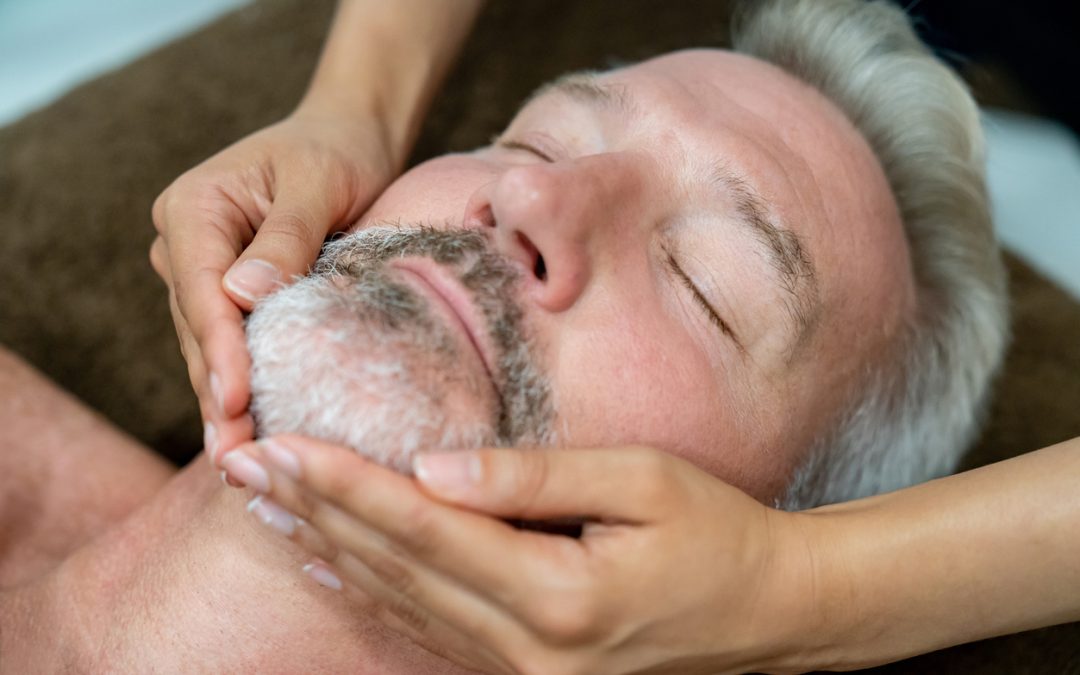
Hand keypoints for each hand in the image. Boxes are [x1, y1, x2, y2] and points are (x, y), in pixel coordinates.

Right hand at [149, 110, 397, 462]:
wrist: (348, 140)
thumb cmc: (335, 153)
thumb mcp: (316, 183)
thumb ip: (285, 237)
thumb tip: (244, 294)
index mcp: (194, 209)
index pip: (202, 290)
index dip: (219, 348)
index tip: (236, 399)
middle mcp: (187, 245)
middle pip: (200, 329)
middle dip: (220, 394)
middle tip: (238, 458)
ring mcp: (205, 275)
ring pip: (212, 348)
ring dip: (228, 405)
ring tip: (242, 465)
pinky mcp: (233, 297)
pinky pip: (236, 346)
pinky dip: (247, 388)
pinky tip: (257, 435)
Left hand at [221, 438, 824, 674]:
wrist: (770, 616)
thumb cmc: (716, 535)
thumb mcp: (642, 484)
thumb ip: (537, 477)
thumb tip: (435, 466)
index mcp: (560, 594)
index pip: (425, 529)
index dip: (346, 484)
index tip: (280, 443)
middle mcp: (527, 647)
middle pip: (396, 570)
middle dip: (313, 511)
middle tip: (240, 464)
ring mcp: (522, 672)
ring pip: (400, 605)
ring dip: (327, 550)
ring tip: (263, 508)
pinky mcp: (523, 672)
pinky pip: (429, 632)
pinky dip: (371, 593)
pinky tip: (329, 564)